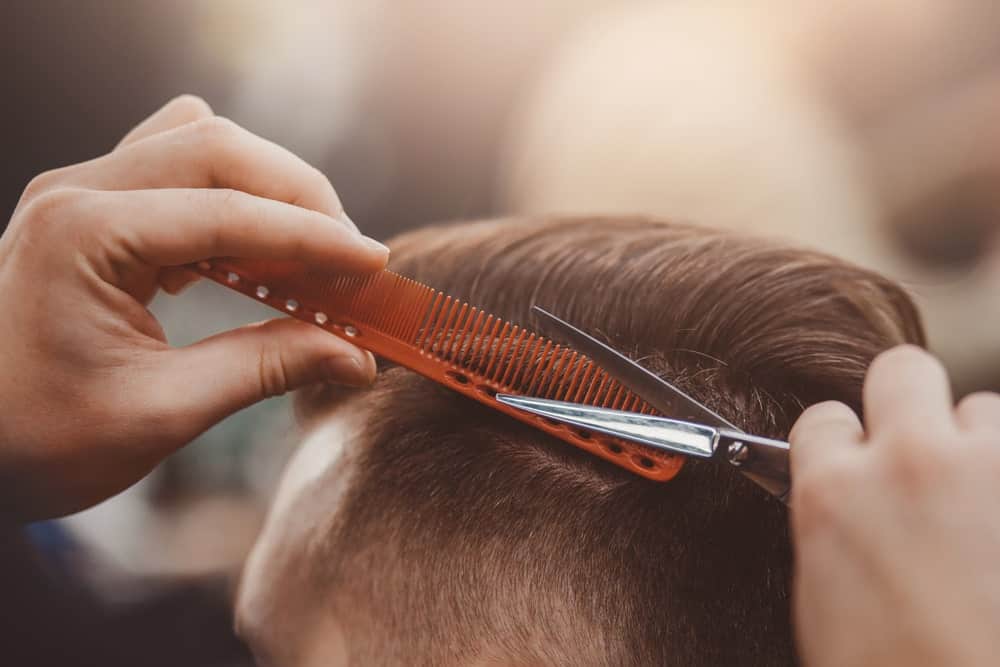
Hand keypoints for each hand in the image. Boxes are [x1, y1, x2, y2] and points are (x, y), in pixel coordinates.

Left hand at [0, 96, 388, 520]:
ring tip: (304, 251)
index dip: (316, 240)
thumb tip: (355, 358)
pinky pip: (174, 171)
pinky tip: (246, 256)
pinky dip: (228, 201)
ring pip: (197, 143)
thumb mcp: (161, 411)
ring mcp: (79, 195)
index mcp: (85, 235)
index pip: (232, 215)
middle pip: (218, 147)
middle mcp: (78, 193)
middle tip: (348, 259)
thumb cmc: (33, 440)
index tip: (375, 266)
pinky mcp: (88, 212)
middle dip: (298, 197)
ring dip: (263, 187)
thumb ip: (266, 368)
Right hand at [790, 345, 999, 666]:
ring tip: (987, 506)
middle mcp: (909, 462)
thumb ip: (833, 527)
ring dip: (982, 447)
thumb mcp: (826, 599)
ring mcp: (990, 468)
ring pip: (986, 409)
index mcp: (835, 493)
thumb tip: (846, 504)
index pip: (824, 418)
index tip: (858, 463)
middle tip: (923, 452)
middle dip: (909, 401)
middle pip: (903, 369)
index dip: (843, 443)